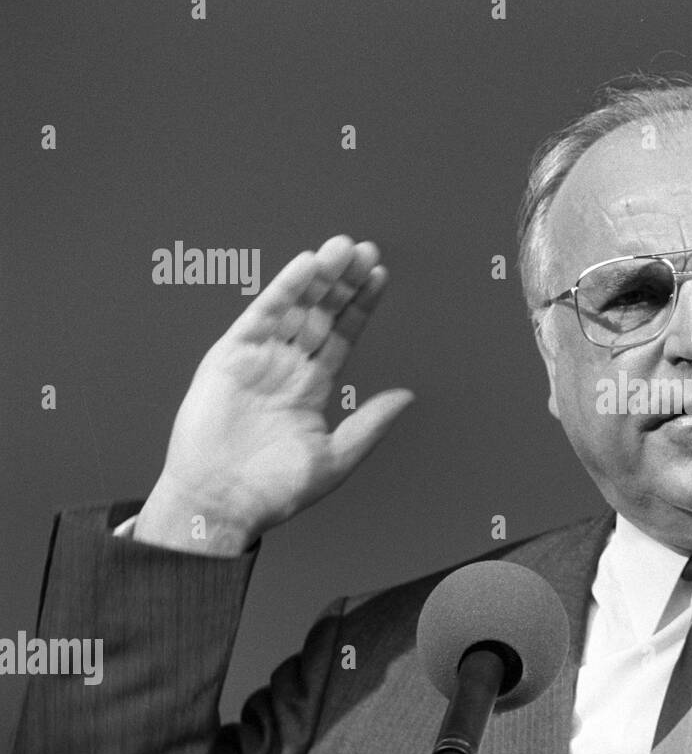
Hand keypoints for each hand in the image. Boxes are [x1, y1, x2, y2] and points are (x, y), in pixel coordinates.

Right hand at [134, 235, 413, 555]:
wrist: (222, 505)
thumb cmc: (273, 490)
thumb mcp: (336, 457)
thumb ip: (370, 423)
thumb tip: (407, 397)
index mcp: (311, 386)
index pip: (342, 335)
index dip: (360, 306)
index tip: (380, 276)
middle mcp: (287, 367)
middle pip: (321, 313)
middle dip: (343, 282)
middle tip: (366, 250)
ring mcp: (259, 359)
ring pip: (295, 307)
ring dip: (318, 277)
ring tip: (343, 248)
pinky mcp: (231, 356)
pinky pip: (262, 315)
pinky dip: (283, 289)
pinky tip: (305, 266)